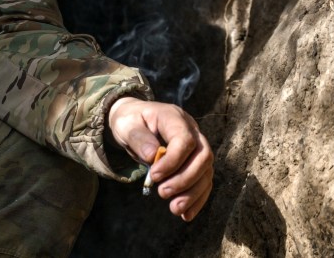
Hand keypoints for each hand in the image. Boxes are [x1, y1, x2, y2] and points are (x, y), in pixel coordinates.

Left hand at [107, 96, 213, 221]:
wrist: (134, 122)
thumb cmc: (130, 122)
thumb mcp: (126, 125)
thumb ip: (138, 138)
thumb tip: (153, 156)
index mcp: (174, 117)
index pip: (185, 140)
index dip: (173, 161)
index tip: (154, 176)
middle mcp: (192, 130)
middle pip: (203, 156)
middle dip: (185, 179)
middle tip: (163, 193)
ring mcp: (197, 147)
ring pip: (207, 172)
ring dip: (193, 193)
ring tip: (174, 209)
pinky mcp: (196, 163)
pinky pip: (204, 182)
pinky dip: (196, 199)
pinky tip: (185, 214)